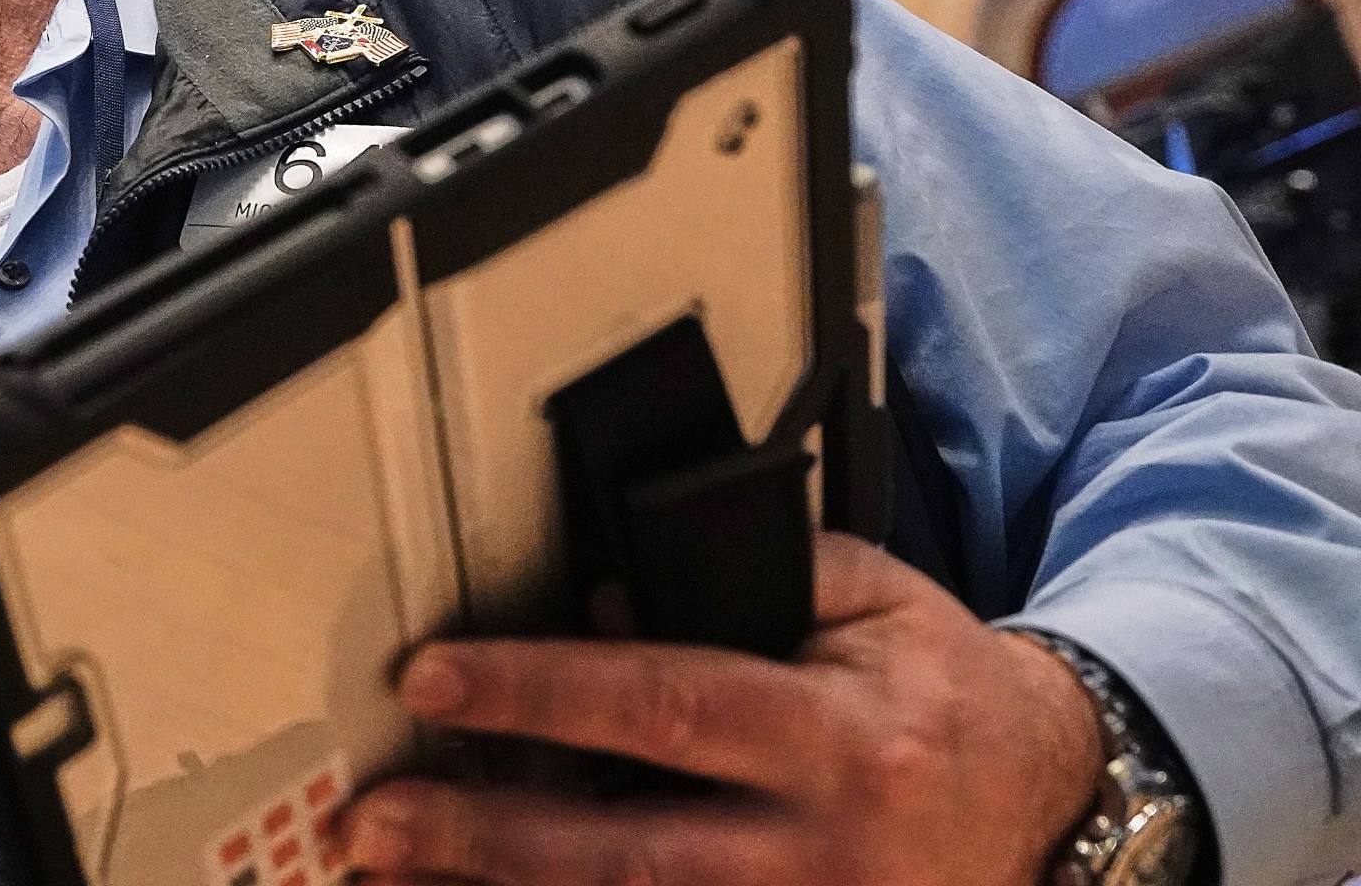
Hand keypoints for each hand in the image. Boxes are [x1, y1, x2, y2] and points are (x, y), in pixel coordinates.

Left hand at [336, 533, 1106, 885]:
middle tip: (373, 819)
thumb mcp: (872, 601)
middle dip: (489, 842)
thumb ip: (755, 578)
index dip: (542, 694)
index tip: (434, 681)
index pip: (667, 705)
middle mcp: (823, 850)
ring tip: (390, 881)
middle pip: (629, 855)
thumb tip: (608, 596)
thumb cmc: (944, 692)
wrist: (1062, 802)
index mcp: (840, 739)